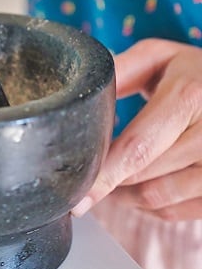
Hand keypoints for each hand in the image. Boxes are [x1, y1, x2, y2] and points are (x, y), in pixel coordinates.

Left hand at [72, 38, 201, 220]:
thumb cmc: (194, 72)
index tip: (78, 196)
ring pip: (158, 199)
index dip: (104, 175)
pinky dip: (148, 206)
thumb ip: (122, 70)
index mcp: (188, 97)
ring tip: (107, 181)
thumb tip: (83, 92)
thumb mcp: (160, 57)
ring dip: (124, 197)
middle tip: (85, 178)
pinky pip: (176, 211)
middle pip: (144, 177)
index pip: (137, 148)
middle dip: (108, 182)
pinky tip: (135, 189)